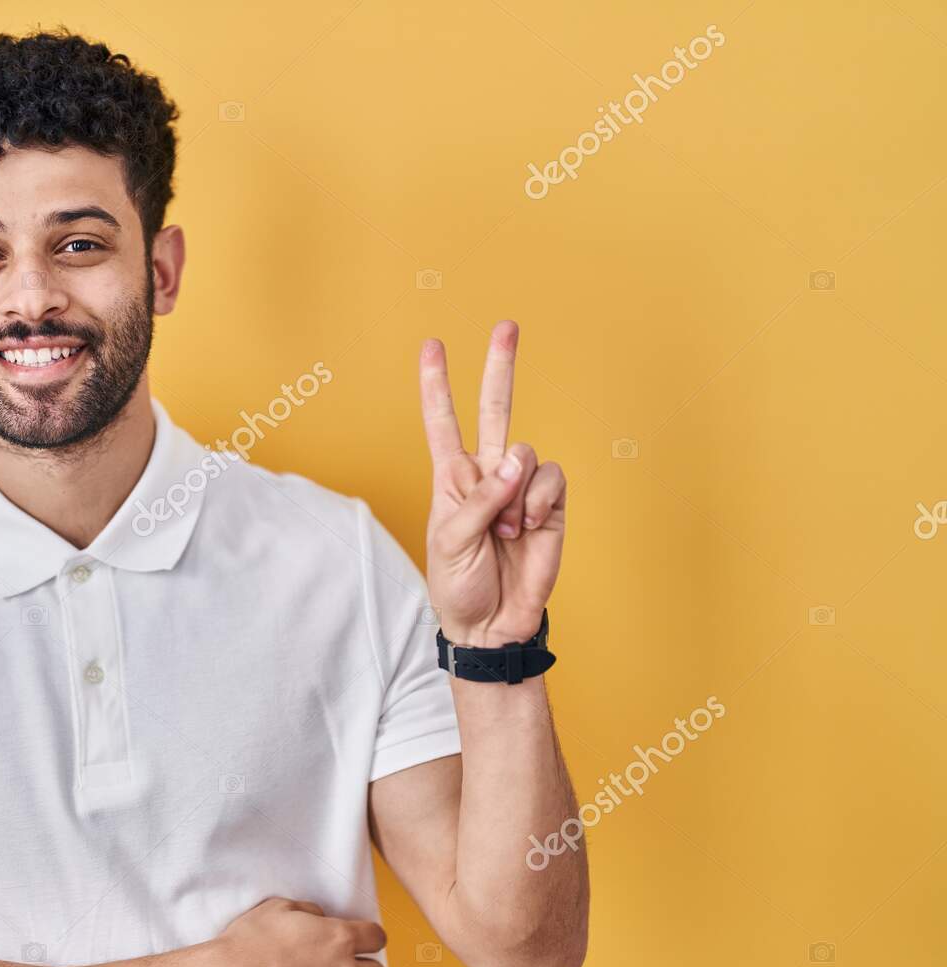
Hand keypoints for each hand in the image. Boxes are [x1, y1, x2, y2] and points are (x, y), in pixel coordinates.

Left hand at [418, 321, 565, 647]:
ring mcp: (521, 488)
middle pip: (494, 411)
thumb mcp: (450, 542)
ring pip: (527, 452)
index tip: (432, 345)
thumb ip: (479, 500)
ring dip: (515, 490)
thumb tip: (515, 463)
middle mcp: (486, 475)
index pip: (442, 422)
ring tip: (505, 530)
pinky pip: (552, 479)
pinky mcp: (550, 505)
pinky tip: (527, 528)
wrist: (493, 624)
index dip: (436, 385)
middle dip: (499, 369)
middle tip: (506, 327)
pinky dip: (538, 501)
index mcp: (452, 478)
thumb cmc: (459, 585)